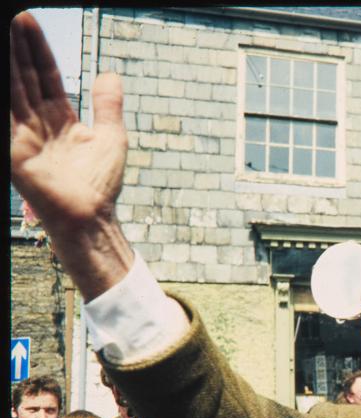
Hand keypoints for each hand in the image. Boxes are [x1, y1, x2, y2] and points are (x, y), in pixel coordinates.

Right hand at [10, 12, 132, 299]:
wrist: (92, 217)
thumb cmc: (101, 184)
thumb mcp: (111, 136)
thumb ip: (108, 105)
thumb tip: (110, 74)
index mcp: (60, 118)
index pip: (44, 75)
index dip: (37, 50)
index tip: (29, 22)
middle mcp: (38, 122)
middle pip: (25, 75)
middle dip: (17, 46)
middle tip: (14, 15)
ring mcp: (24, 134)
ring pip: (13, 88)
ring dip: (9, 61)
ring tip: (5, 27)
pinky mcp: (15, 149)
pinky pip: (7, 115)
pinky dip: (5, 92)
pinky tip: (3, 74)